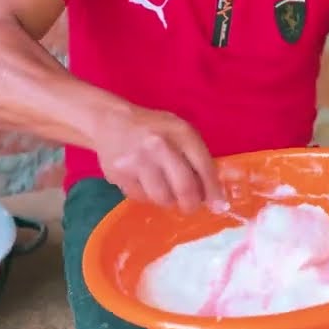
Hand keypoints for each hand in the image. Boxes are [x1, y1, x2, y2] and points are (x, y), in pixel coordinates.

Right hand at [92, 105, 222, 213]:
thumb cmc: (152, 128)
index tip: (219, 207)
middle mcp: (159, 146)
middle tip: (190, 206)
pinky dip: (147, 195)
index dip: (213, 190)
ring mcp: (137, 161)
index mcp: (180, 132)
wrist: (110, 122)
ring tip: (163, 188)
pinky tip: (144, 181)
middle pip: (184, 188)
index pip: (203, 166)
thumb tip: (213, 194)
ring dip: (168, 199)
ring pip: (162, 198)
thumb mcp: (179, 132)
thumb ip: (196, 158)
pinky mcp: (120, 175)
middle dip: (191, 204)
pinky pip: (141, 198)